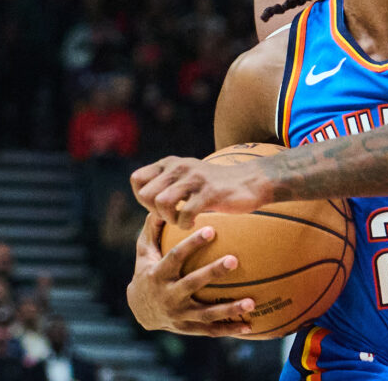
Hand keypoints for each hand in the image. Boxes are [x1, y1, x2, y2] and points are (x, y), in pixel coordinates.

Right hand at [126, 213, 255, 335]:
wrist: (140, 310)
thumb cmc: (146, 271)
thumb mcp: (144, 251)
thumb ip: (153, 228)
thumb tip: (162, 204)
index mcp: (158, 274)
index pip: (175, 257)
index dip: (192, 244)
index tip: (211, 229)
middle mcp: (169, 296)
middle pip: (192, 283)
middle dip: (213, 272)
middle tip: (234, 259)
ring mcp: (179, 315)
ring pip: (206, 314)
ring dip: (229, 309)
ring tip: (252, 302)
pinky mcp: (188, 328)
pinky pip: (211, 331)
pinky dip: (229, 328)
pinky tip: (250, 325)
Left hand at [130, 156, 267, 227]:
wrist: (250, 182)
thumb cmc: (216, 186)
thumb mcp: (187, 176)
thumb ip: (167, 182)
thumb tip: (144, 197)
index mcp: (170, 163)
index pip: (137, 179)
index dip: (141, 198)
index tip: (158, 207)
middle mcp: (179, 166)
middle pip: (146, 195)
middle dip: (154, 212)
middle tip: (171, 216)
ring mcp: (194, 178)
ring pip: (161, 203)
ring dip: (169, 219)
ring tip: (181, 221)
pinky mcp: (209, 192)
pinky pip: (185, 213)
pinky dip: (185, 224)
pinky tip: (193, 224)